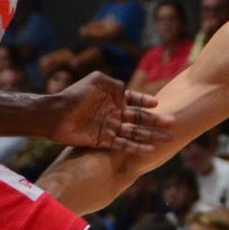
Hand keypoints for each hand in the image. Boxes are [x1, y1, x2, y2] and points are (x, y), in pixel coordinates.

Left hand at [51, 72, 173, 150]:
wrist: (56, 114)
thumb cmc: (75, 94)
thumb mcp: (98, 80)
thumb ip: (116, 85)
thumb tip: (128, 96)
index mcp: (113, 99)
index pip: (134, 100)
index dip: (146, 101)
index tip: (157, 104)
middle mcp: (113, 114)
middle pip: (139, 119)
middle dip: (155, 121)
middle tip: (172, 124)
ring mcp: (109, 128)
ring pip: (135, 133)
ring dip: (151, 136)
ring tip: (167, 139)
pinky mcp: (104, 141)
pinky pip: (123, 145)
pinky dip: (137, 147)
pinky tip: (150, 148)